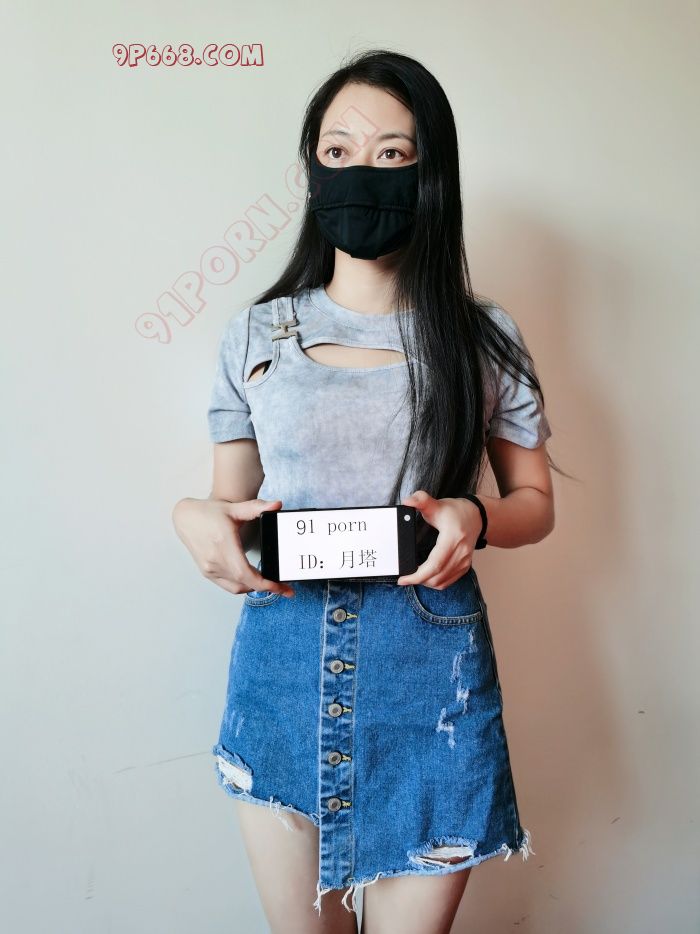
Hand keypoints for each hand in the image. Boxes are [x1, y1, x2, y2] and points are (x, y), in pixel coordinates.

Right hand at [171, 497, 294, 597]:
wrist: (186, 517)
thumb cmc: (209, 512)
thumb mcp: (234, 508)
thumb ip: (257, 507)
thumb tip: (277, 504)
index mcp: (223, 544)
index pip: (245, 573)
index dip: (264, 584)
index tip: (281, 587)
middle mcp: (214, 560)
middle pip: (245, 583)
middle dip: (268, 588)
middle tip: (285, 589)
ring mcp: (209, 568)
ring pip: (237, 587)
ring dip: (255, 588)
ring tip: (272, 585)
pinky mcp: (206, 572)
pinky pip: (228, 586)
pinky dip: (243, 586)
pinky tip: (253, 582)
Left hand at [396, 490, 483, 587]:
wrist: (476, 516)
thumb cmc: (455, 511)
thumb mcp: (437, 504)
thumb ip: (421, 500)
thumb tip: (407, 501)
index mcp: (452, 538)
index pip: (434, 564)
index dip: (417, 575)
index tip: (402, 579)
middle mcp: (461, 552)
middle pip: (437, 577)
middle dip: (418, 580)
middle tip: (404, 578)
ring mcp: (464, 561)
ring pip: (442, 582)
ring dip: (426, 582)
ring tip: (414, 577)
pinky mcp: (465, 566)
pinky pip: (448, 582)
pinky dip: (435, 582)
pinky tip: (426, 577)